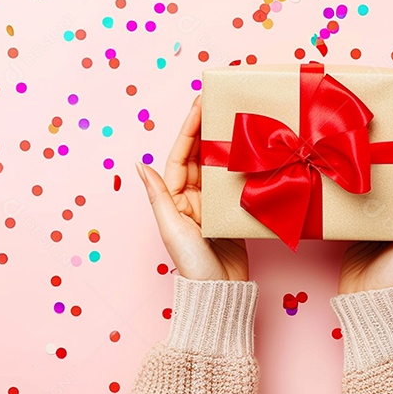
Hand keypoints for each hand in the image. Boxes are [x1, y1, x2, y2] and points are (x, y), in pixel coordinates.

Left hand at [135, 95, 248, 281]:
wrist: (221, 292)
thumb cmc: (193, 264)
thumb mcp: (172, 227)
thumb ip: (159, 195)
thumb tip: (140, 165)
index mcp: (176, 197)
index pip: (182, 155)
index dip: (190, 128)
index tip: (199, 103)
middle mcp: (193, 197)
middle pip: (201, 155)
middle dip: (208, 128)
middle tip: (219, 101)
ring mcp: (213, 205)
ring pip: (219, 166)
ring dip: (226, 143)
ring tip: (237, 118)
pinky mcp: (232, 213)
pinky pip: (236, 183)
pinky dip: (243, 166)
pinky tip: (253, 151)